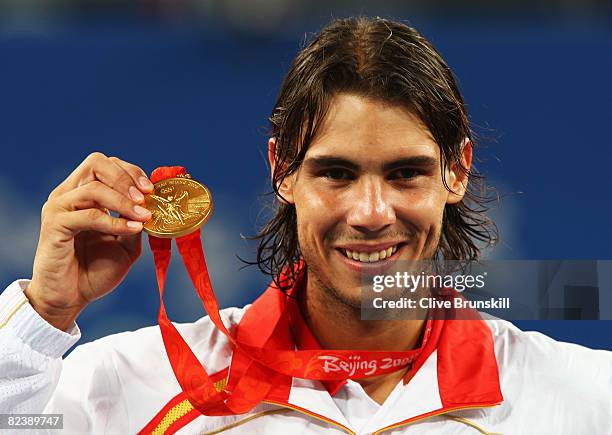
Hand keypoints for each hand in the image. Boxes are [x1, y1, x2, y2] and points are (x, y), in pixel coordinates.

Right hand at [25, 152, 152, 330]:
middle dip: (126, 177)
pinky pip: (88, 215)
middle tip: (145, 197)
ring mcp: (59, 208)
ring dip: (123, 202)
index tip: (151, 189)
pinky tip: (131, 229)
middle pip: (96, 162)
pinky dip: (113, 221)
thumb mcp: (126, 244)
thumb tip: (156, 206)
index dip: (131, 172)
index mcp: (84, 194)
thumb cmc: (95, 271)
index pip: (107, 165)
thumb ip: (137, 222)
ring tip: (143, 217)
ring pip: (94, 188)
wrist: (71, 298)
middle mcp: (69, 195)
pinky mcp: (54, 226)